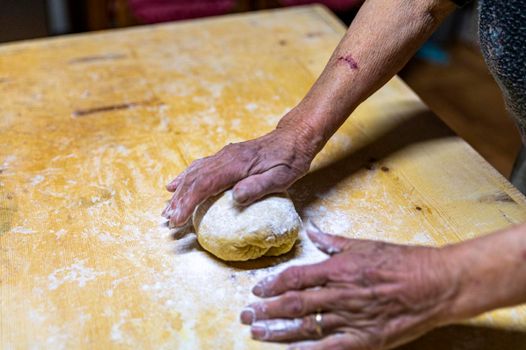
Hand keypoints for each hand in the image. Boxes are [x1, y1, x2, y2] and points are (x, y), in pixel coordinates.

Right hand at [162, 109, 319, 226]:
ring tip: (168, 208)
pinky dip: (185, 177)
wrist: (294, 138)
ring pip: (194, 172)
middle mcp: (226, 157)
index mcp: (237, 164)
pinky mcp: (226, 156)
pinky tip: (175, 185)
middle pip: (195, 179)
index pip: (205, 184)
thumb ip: (259, 187)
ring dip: (180, 191)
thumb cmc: (290, 160)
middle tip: (168, 220)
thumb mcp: (282, 177)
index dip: (188, 202)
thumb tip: (236, 198)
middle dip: (179, 200)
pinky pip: (200, 166)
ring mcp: (224, 155)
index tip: (178, 219)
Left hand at [240, 223, 459, 348]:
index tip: (257, 290)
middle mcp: (340, 294)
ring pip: (307, 326)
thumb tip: (311, 231)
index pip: (295, 277)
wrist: (436, 283)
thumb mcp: (364, 244)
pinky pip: (332, 348)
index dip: (272, 284)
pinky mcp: (366, 338)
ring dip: (279, 330)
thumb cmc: (402, 261)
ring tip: (258, 333)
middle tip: (246, 314)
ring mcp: (352, 318)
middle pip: (294, 303)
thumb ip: (333, 241)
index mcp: (339, 269)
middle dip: (266, 310)